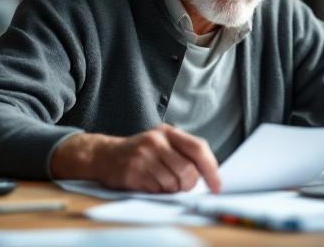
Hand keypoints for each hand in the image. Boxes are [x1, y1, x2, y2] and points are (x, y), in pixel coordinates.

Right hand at [51, 124, 220, 192]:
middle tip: (182, 186)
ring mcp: (143, 156)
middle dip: (189, 184)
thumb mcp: (163, 143)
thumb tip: (210, 176)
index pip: (198, 148)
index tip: (217, 185)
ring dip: (171, 189)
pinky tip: (149, 183)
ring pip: (172, 183)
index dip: (211, 169)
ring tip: (160, 181)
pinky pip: (156, 189)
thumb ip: (184, 153)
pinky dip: (157, 191)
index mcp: (168, 132)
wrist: (105, 155)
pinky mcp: (133, 172)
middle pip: (187, 170)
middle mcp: (156, 141)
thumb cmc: (141, 152)